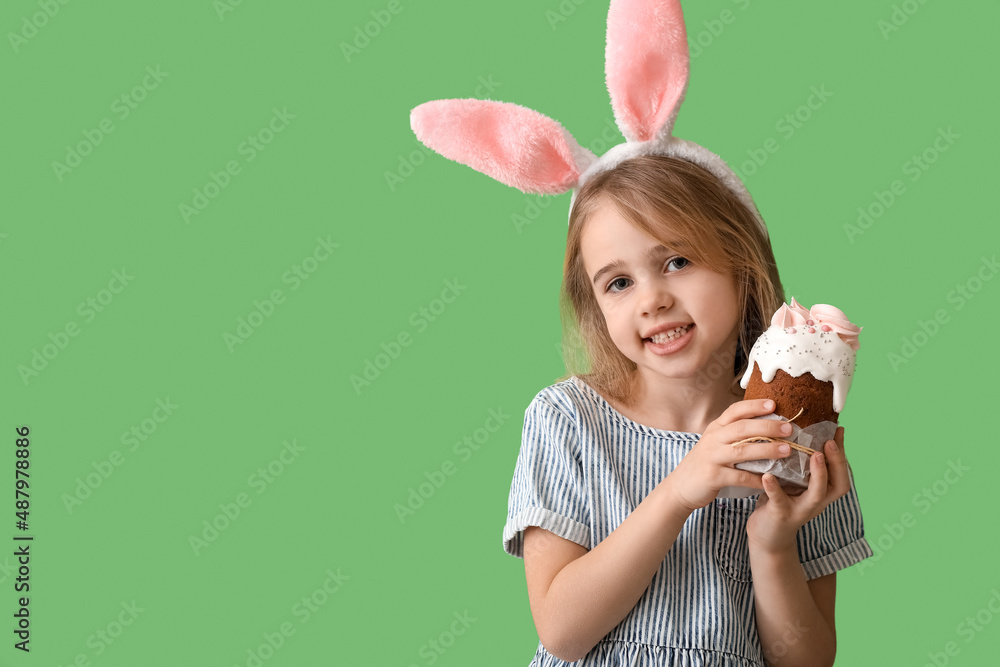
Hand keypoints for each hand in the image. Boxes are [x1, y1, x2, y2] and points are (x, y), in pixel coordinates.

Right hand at [667, 399, 795, 512]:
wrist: (680, 487)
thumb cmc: (704, 464)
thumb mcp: (714, 443)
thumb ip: (734, 435)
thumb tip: (766, 427)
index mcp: (715, 428)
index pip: (735, 411)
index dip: (754, 406)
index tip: (773, 404)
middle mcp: (713, 439)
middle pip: (742, 428)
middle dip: (768, 427)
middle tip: (789, 429)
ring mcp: (712, 457)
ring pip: (743, 450)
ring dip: (767, 450)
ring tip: (786, 450)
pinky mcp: (713, 476)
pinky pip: (740, 477)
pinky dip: (757, 479)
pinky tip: (770, 480)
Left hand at [746, 426, 851, 552]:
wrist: (767, 535)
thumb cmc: (782, 501)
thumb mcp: (795, 482)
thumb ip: (802, 465)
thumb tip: (804, 434)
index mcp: (822, 491)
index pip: (841, 472)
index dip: (842, 453)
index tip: (839, 430)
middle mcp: (817, 501)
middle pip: (838, 484)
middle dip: (837, 463)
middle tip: (830, 442)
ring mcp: (801, 509)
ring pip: (817, 494)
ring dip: (819, 474)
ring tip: (815, 456)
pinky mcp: (781, 515)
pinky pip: (779, 500)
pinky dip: (775, 488)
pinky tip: (768, 475)